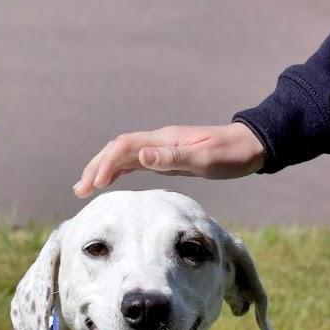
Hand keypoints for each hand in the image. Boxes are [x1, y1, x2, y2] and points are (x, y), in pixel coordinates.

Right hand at [72, 123, 265, 197]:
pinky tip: (110, 182)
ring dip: (103, 169)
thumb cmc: (231, 154)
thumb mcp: (205, 159)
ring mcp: (163, 148)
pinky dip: (118, 171)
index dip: (107, 164)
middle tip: (79, 189)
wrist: (250, 146)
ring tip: (85, 188)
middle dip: (96, 167)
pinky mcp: (168, 156)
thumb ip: (173, 158)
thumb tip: (141, 157)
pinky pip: (135, 162)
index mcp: (165, 140)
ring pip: (123, 155)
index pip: (125, 147)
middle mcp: (160, 141)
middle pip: (117, 149)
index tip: (96, 184)